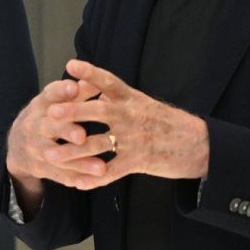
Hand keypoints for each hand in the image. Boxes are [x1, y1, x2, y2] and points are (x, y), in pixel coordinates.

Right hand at [6, 77, 104, 199]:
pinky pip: (60, 176)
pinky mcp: (41, 168)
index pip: (49, 95)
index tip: (74, 87)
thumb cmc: (45, 117)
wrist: (17, 145)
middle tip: (82, 135)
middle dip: (66, 131)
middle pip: (49, 127)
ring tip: (101, 167)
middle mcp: (34, 126)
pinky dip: (77, 179)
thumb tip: (95, 80)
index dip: (61, 91)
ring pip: (57, 157)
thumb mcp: (54, 102)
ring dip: (79, 163)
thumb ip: (75, 92)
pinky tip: (94, 181)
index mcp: (40, 106)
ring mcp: (35, 149)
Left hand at [45, 59, 209, 189]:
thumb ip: (119, 96)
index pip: (108, 81)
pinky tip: (77, 184)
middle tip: (51, 113)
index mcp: (132, 98)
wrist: (198, 144)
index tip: (70, 65)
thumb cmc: (168, 122)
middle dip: (73, 112)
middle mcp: (131, 115)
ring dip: (72, 152)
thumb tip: (96, 84)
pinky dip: (94, 179)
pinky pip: (112, 171)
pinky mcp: (139, 160)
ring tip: (51, 156)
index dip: (89, 72)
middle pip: (97, 111)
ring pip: (97, 144)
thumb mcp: (144, 103)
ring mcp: (134, 138)